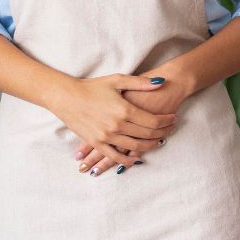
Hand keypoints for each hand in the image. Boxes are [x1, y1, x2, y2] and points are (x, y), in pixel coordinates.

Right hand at [47, 73, 176, 170]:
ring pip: (135, 147)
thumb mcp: (116, 80)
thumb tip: (160, 82)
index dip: (166, 121)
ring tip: (158, 142)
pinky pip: (116, 156)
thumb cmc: (91, 86)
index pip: (153, 121)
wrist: (66, 96)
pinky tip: (136, 158)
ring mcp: (106, 137)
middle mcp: (117, 126)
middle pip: (147, 135)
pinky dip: (128, 159)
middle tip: (169, 130)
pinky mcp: (96, 143)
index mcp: (124, 110)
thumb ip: (139, 83)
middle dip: (162, 133)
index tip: (173, 118)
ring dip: (150, 146)